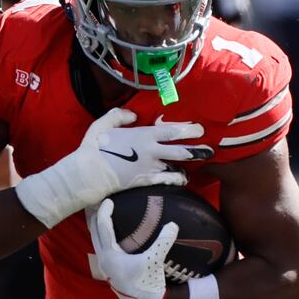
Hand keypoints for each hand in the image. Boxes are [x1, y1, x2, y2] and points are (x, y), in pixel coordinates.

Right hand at [15, 108, 204, 227]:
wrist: (89, 174)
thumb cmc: (94, 148)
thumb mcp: (104, 124)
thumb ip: (119, 116)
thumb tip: (133, 116)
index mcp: (143, 136)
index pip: (172, 131)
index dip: (188, 129)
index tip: (199, 129)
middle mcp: (151, 152)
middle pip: (181, 151)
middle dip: (197, 149)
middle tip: (209, 149)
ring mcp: (150, 169)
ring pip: (176, 167)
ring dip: (187, 166)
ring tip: (197, 166)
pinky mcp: (146, 182)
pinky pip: (166, 181)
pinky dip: (176, 179)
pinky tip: (181, 179)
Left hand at [87, 198, 177, 298]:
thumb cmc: (148, 282)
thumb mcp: (155, 260)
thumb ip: (163, 242)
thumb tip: (173, 224)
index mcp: (110, 255)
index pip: (103, 228)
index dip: (104, 212)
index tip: (108, 200)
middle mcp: (104, 259)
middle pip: (94, 233)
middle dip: (95, 217)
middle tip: (97, 202)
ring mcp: (105, 265)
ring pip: (96, 241)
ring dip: (97, 228)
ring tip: (100, 215)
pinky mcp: (110, 269)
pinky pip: (102, 247)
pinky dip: (103, 237)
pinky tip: (111, 235)